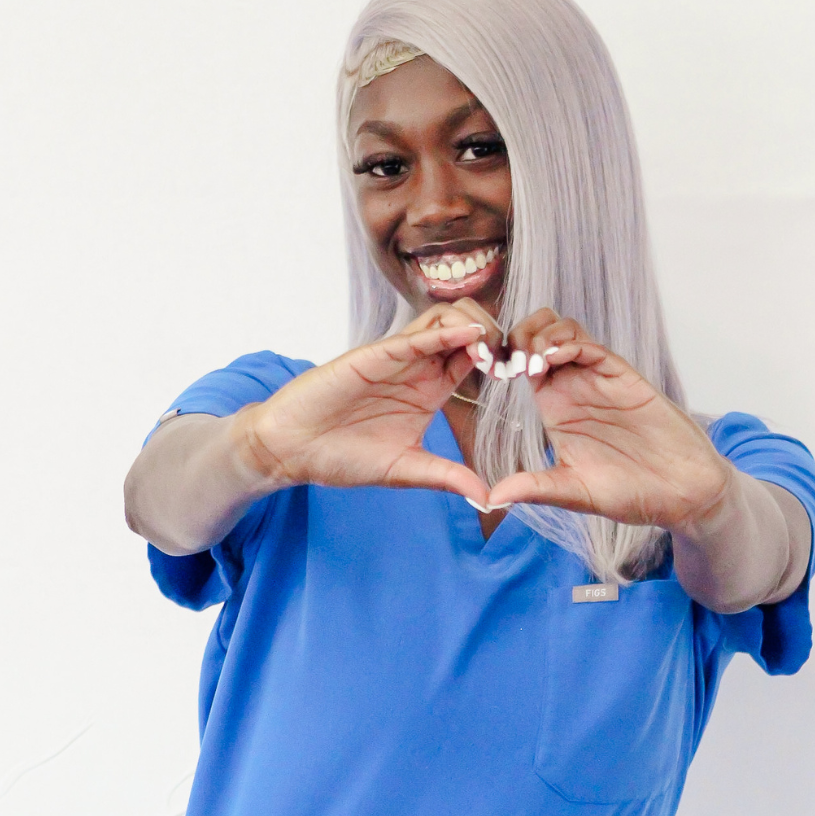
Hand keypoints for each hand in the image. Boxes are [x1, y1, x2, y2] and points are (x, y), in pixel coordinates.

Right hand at [235, 300, 501, 503]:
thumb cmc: (341, 457)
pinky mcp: (375, 354)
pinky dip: (444, 332)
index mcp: (430, 388)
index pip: (475, 356)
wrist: (292, 450)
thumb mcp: (404, 470)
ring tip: (491, 351)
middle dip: (496, 334)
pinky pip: (415, 335)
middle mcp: (418, 366)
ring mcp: (397, 357)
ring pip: (446, 317)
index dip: (500, 357)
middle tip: (512, 359)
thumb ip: (445, 476)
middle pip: (468, 326)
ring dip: (475, 326)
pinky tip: (468, 338)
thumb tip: (487, 498)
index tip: (522, 373)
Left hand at [486, 309, 731, 531]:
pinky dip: (570, 343)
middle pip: (539, 335)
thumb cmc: (631, 493)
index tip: (495, 372)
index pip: (522, 363)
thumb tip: (492, 498)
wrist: (681, 494)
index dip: (505, 358)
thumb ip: (535, 488)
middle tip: (514, 359)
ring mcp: (599, 379)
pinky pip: (593, 346)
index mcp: (556, 408)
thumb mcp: (574, 492)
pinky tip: (555, 359)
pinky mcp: (624, 377)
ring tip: (535, 361)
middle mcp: (575, 388)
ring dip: (543, 335)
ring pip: (565, 331)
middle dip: (520, 336)